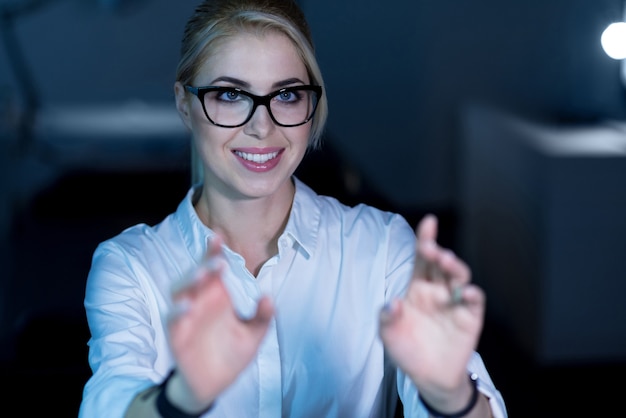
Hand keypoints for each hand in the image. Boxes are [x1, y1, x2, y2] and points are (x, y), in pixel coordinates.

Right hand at [167, 235, 273, 408]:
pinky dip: (178, 313)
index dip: (214, 251)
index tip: (219, 236)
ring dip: (189, 282)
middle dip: (204, 264)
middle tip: (217, 261)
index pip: (213, 267)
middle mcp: (200, 301)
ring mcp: (186, 317)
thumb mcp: (253, 335)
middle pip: (196, 275)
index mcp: (217, 295)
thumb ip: (262, 317)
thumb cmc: (232, 353)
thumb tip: (269, 297)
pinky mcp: (177, 336)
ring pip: (179, 293)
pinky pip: (173, 321)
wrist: (214, 384)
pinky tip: (188, 308)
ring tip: (202, 276)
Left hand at [379, 214, 484, 401]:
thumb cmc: (406, 348)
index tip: (429, 222)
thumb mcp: (388, 333)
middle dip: (437, 251)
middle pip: (440, 264)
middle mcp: (437, 290)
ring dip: (454, 267)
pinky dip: (473, 295)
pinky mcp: (469, 318)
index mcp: (417, 287)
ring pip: (459, 276)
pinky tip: (467, 292)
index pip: (421, 259)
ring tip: (447, 260)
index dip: (425, 239)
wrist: (428, 376)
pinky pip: (474, 302)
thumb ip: (387, 318)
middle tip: (430, 248)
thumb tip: (392, 303)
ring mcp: (454, 302)